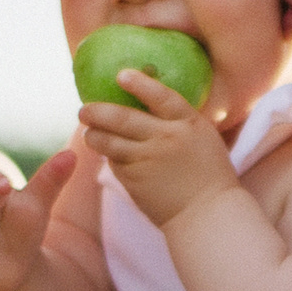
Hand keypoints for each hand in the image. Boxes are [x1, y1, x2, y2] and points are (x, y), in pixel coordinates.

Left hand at [75, 64, 238, 230]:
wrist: (207, 215)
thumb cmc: (208, 174)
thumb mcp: (203, 138)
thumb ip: (179, 121)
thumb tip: (149, 100)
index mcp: (188, 124)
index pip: (161, 96)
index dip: (140, 84)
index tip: (121, 75)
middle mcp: (166, 139)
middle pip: (123, 118)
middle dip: (98, 111)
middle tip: (84, 109)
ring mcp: (148, 160)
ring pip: (110, 142)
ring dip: (94, 135)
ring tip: (89, 132)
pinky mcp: (135, 180)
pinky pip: (116, 163)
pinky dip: (109, 156)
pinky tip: (107, 153)